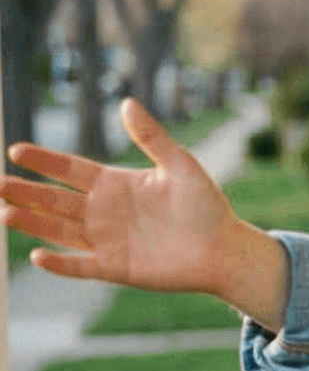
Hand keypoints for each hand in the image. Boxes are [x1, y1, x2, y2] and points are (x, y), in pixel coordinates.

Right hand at [1, 99, 290, 332]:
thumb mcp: (179, 165)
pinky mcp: (115, 268)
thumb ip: (152, 137)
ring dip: (34, 222)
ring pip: (60, 230)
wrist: (224, 248)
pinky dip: (61, 263)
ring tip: (5, 212)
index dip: (44, 161)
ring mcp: (107, 240)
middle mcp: (104, 212)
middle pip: (55, 199)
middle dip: (26, 191)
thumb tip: (127, 102)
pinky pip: (81, 266)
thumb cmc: (205, 206)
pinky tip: (39, 256)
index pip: (70, 170)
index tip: (16, 150)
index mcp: (116, 184)